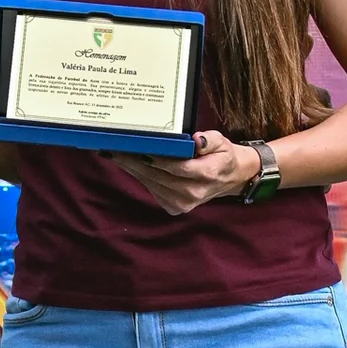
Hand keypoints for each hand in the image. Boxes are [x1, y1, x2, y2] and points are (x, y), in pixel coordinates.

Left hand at [110, 130, 263, 216]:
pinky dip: (140, 177)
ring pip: (152, 183)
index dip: (157, 157)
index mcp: (207, 174)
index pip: (178, 167)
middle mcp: (193, 192)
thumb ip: (209, 140)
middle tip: (116, 148)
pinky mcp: (174, 207)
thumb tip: (196, 140)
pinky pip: (152, 190)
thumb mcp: (222, 142)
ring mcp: (183, 203)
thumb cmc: (222, 156)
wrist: (230, 178)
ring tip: (117, 154)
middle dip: (136, 161)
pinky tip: (129, 165)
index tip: (139, 146)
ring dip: (133, 169)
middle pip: (159, 176)